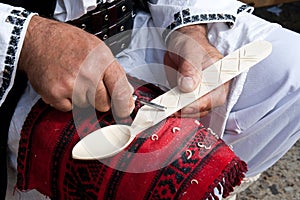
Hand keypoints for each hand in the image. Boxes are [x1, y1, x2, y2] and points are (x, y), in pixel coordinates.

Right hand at [18, 16, 133, 117]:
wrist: (38, 40)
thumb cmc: (68, 43)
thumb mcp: (98, 49)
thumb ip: (114, 72)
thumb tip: (126, 93)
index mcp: (101, 60)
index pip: (120, 91)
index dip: (124, 105)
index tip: (124, 111)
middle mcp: (88, 73)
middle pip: (104, 104)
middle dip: (100, 99)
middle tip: (90, 85)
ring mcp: (71, 85)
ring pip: (86, 106)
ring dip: (82, 97)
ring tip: (73, 79)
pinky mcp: (55, 95)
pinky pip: (69, 108)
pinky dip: (67, 100)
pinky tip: (63, 84)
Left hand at [164, 25, 229, 116]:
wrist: (182, 41)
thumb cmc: (191, 43)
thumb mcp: (190, 51)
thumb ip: (190, 68)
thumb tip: (188, 86)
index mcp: (220, 75)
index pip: (216, 96)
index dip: (202, 104)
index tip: (186, 105)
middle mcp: (213, 88)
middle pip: (206, 107)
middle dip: (189, 110)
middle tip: (172, 108)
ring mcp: (201, 93)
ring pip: (195, 111)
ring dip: (181, 112)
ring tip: (167, 108)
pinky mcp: (190, 96)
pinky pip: (184, 107)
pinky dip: (175, 109)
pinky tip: (167, 107)